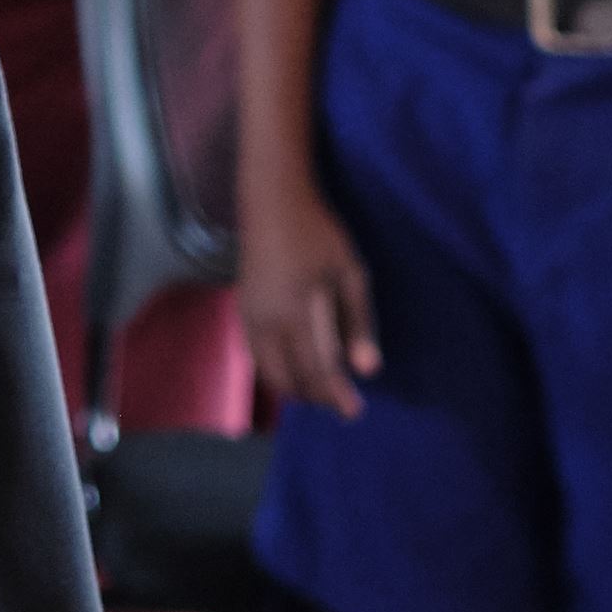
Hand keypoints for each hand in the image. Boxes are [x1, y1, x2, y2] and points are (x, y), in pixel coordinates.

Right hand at [238, 172, 380, 419]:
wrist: (271, 200)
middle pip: (286, 380)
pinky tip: (298, 364)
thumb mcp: (349, 274)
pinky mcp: (242, 309)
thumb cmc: (316, 233)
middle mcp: (263, 322)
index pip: (313, 371)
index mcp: (292, 314)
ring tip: (323, 387)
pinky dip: (278, 368)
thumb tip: (368, 371)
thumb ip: (357, 324)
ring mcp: (248, 316)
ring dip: (294, 384)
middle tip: (341, 401)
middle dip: (313, 396)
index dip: (335, 396)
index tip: (355, 412)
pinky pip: (258, 354)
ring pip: (267, 371)